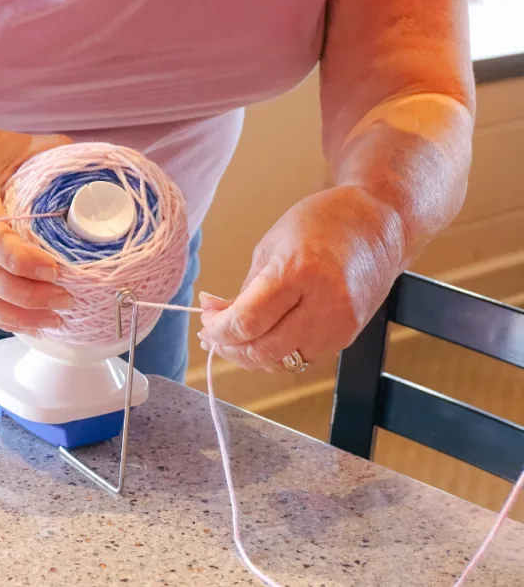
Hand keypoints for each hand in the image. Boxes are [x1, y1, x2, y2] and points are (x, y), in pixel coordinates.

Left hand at [197, 185, 404, 370]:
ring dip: (252, 356)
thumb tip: (216, 317)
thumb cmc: (324, 225)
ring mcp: (338, 325)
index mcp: (298, 273)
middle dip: (230, 348)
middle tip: (214, 334)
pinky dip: (278, 352)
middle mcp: (322, 304)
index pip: (247, 322)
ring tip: (236, 337)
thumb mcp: (271, 248)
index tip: (207, 323)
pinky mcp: (347, 337)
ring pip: (281, 362)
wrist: (379, 227)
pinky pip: (301, 358)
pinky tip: (266, 336)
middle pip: (262, 351)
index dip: (219, 331)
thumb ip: (244, 290)